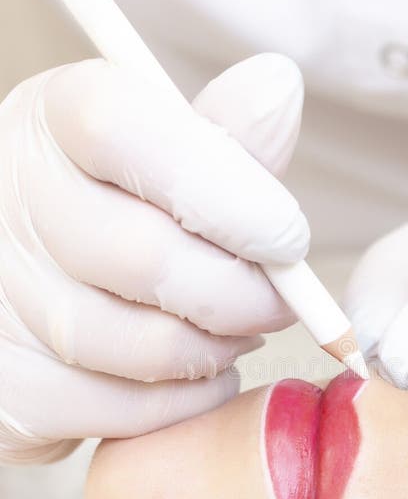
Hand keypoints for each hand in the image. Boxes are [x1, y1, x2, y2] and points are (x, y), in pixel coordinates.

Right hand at [0, 53, 307, 462]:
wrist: (32, 283)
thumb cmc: (116, 208)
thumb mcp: (163, 154)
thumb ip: (223, 138)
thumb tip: (279, 88)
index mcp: (51, 121)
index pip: (122, 132)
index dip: (223, 190)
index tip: (288, 238)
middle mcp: (7, 201)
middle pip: (145, 258)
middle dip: (243, 294)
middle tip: (282, 301)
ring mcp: (0, 298)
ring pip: (143, 345)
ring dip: (218, 348)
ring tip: (238, 330)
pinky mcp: (13, 386)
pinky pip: (127, 411)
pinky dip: (187, 399)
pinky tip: (199, 371)